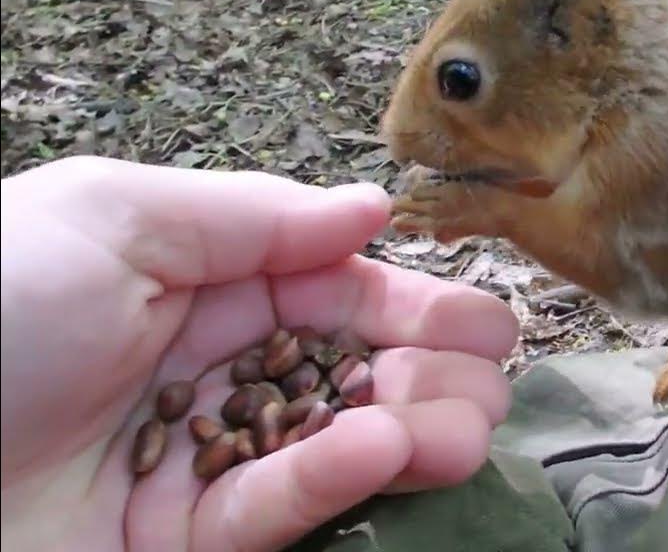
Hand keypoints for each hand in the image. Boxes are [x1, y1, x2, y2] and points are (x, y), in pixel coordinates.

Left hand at [0, 156, 518, 551]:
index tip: (482, 317)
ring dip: (409, 429)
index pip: (332, 291)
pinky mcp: (180, 545)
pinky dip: (331, 477)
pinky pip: (270, 509)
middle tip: (494, 375)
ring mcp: (200, 460)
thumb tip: (371, 210)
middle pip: (349, 370)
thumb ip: (250, 214)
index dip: (411, 302)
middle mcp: (211, 370)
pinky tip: (386, 445)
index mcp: (197, 285)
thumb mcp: (112, 217)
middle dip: (430, 370)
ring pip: (329, 446)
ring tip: (466, 421)